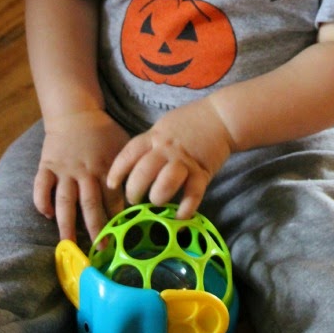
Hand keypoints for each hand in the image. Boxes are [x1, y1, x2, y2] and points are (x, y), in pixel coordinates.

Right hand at [34, 110, 129, 241]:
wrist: (75, 112)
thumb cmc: (103, 130)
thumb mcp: (123, 144)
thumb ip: (129, 168)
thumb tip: (143, 189)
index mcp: (105, 167)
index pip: (112, 198)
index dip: (117, 218)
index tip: (121, 237)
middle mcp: (84, 171)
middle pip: (89, 204)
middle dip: (95, 228)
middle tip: (99, 248)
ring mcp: (64, 170)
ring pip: (64, 200)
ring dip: (66, 223)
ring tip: (68, 244)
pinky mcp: (47, 165)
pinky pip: (41, 185)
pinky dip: (42, 200)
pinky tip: (46, 215)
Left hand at [106, 98, 234, 217]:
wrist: (221, 116)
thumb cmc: (191, 121)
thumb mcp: (164, 126)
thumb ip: (151, 143)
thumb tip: (136, 163)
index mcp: (154, 136)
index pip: (129, 154)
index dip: (118, 170)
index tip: (112, 184)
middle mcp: (166, 149)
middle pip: (143, 171)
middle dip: (134, 190)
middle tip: (133, 199)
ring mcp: (185, 161)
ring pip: (165, 182)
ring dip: (158, 196)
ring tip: (157, 202)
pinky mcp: (203, 172)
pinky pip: (193, 193)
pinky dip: (186, 207)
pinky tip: (180, 216)